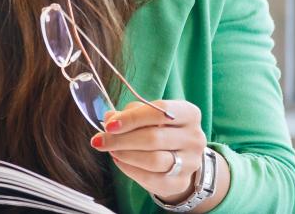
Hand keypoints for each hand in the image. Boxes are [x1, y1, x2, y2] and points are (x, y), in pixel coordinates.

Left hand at [94, 100, 225, 209]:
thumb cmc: (158, 130)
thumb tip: (109, 118)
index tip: (109, 125)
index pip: (161, 111)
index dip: (132, 118)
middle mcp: (194, 137)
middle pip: (154, 137)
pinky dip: (129, 169)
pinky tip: (119, 161)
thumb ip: (129, 114)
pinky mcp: (180, 182)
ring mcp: (190, 162)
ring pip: (153, 160)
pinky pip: (150, 177)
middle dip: (121, 139)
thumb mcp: (146, 116)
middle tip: (100, 140)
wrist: (179, 159)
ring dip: (125, 154)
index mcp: (189, 114)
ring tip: (111, 150)